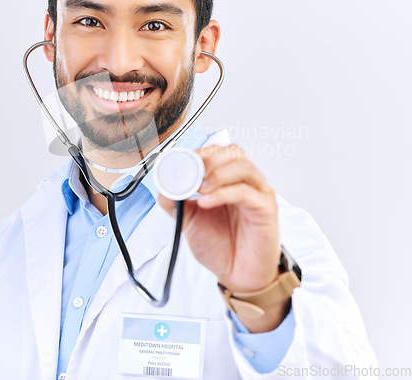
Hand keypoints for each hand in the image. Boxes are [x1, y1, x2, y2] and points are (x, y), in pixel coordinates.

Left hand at [158, 144, 286, 330]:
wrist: (237, 276)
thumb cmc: (219, 245)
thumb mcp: (188, 220)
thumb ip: (175, 201)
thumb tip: (163, 185)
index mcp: (228, 179)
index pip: (218, 152)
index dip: (200, 152)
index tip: (181, 161)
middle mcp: (245, 182)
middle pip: (234, 152)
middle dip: (209, 158)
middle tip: (191, 171)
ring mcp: (258, 193)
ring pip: (243, 167)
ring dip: (217, 173)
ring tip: (200, 188)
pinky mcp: (266, 209)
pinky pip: (246, 192)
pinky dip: (223, 193)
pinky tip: (206, 202)